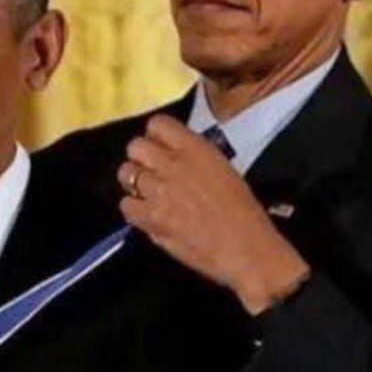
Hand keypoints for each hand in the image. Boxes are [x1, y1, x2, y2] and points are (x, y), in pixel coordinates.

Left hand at [117, 115, 309, 314]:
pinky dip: (134, 210)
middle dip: (140, 158)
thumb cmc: (243, 213)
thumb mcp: (223, 169)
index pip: (158, 124)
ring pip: (126, 173)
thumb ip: (195, 158)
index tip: (157, 147)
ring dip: (135, 183)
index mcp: (196, 149)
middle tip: (149, 172)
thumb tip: (174, 156)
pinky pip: (126, 205)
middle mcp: (174, 164)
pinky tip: (148, 215)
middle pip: (135, 146)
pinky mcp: (151, 217)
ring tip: (148, 195)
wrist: (245, 247)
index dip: (154, 137)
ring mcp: (160, 190)